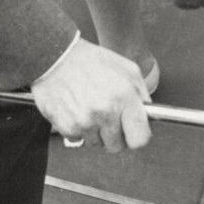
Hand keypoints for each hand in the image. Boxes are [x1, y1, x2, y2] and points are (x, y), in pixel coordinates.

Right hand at [30, 39, 151, 152]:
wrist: (56, 56)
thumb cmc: (91, 61)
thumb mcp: (127, 69)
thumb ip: (141, 94)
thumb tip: (147, 117)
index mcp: (124, 97)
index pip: (140, 139)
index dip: (136, 136)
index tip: (132, 131)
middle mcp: (106, 112)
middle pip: (117, 146)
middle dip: (113, 134)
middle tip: (106, 115)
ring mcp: (85, 122)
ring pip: (96, 143)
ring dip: (94, 131)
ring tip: (88, 106)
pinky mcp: (67, 127)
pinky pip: (78, 139)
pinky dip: (78, 128)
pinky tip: (76, 108)